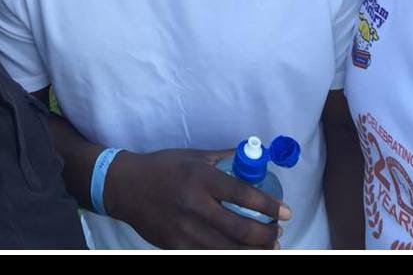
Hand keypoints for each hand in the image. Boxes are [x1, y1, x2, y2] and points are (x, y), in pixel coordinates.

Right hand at [104, 148, 288, 249]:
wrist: (125, 187)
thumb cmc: (162, 167)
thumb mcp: (192, 156)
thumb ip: (222, 159)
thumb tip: (250, 157)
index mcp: (200, 178)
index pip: (243, 195)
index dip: (269, 207)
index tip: (286, 213)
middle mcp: (194, 205)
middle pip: (240, 229)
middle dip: (266, 235)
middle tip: (278, 233)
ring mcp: (185, 230)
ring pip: (227, 250)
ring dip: (253, 251)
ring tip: (268, 248)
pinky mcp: (176, 247)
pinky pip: (209, 256)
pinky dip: (229, 256)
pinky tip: (240, 253)